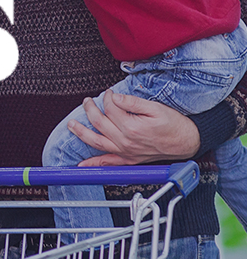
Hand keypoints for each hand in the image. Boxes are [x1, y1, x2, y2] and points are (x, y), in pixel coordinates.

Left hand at [70, 88, 200, 165]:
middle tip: (88, 101)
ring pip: (97, 142)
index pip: (110, 109)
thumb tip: (116, 97)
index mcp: (131, 127)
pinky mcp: (129, 160)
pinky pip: (108, 163)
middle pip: (99, 122)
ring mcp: (126, 152)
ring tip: (71, 125)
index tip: (110, 92)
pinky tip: (81, 165)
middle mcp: (125, 141)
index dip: (108, 97)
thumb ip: (133, 102)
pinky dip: (93, 164)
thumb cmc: (174, 124)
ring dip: (81, 133)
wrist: (187, 142)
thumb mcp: (155, 108)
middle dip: (90, 109)